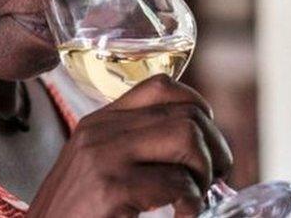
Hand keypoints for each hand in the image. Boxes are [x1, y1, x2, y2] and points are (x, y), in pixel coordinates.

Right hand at [28, 75, 232, 217]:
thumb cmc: (75, 216)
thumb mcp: (96, 170)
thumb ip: (132, 150)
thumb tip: (197, 148)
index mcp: (99, 122)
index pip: (162, 86)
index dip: (199, 110)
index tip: (206, 144)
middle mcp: (100, 131)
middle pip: (186, 114)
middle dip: (214, 150)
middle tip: (211, 182)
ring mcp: (104, 157)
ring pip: (187, 138)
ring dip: (204, 174)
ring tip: (193, 199)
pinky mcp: (111, 189)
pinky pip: (177, 183)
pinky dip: (192, 204)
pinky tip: (181, 217)